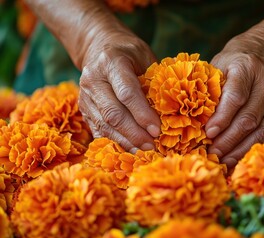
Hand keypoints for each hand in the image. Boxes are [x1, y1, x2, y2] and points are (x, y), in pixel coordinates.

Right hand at [78, 30, 160, 152]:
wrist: (98, 48)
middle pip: (113, 113)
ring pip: (104, 125)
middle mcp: (93, 79)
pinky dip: (114, 143)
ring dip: (125, 142)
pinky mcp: (83, 109)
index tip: (158, 130)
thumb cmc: (129, 52)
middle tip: (152, 146)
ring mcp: (84, 96)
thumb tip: (168, 112)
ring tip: (144, 151)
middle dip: (135, 133)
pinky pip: (98, 130)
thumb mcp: (145, 56)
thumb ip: (153, 81)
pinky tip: (129, 150)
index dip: (142, 114)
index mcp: (111, 61)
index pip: (127, 93)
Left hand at [206, 32, 263, 169]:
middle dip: (228, 140)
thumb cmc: (235, 63)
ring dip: (241, 150)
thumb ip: (209, 88)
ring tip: (223, 161)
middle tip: (212, 154)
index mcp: (247, 67)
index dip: (222, 118)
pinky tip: (239, 159)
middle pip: (249, 119)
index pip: (235, 97)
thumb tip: (193, 120)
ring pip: (262, 131)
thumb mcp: (219, 65)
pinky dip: (254, 150)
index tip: (208, 133)